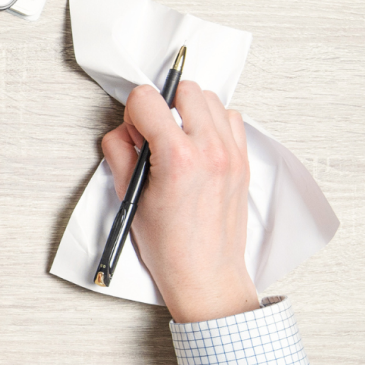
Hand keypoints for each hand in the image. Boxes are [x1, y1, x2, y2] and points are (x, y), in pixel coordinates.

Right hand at [101, 82, 259, 323]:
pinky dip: (212, 123)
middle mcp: (210, 151)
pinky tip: (197, 145)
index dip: (133, 112)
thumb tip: (123, 132)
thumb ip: (121, 154)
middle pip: (184, 89)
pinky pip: (230, 119)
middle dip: (162, 104)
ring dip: (188, 111)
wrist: (206, 274)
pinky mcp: (243, 161)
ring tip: (176, 139)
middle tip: (153, 133)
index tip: (133, 132)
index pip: (148, 99)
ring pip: (210, 99)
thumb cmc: (170, 247)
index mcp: (178, 159)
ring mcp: (232, 154)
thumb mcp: (130, 198)